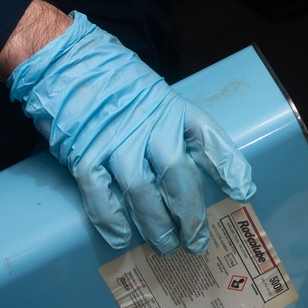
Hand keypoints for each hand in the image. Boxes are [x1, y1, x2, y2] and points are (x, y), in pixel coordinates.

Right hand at [6, 11, 253, 253]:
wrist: (64, 60)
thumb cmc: (112, 78)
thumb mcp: (151, 90)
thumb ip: (167, 122)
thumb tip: (185, 166)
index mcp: (170, 105)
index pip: (208, 136)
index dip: (228, 165)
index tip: (243, 191)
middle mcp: (148, 124)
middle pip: (178, 175)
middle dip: (191, 214)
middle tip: (198, 240)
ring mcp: (115, 140)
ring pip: (143, 192)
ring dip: (156, 225)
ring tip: (167, 246)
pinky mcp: (84, 154)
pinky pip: (101, 195)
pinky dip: (111, 220)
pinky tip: (122, 239)